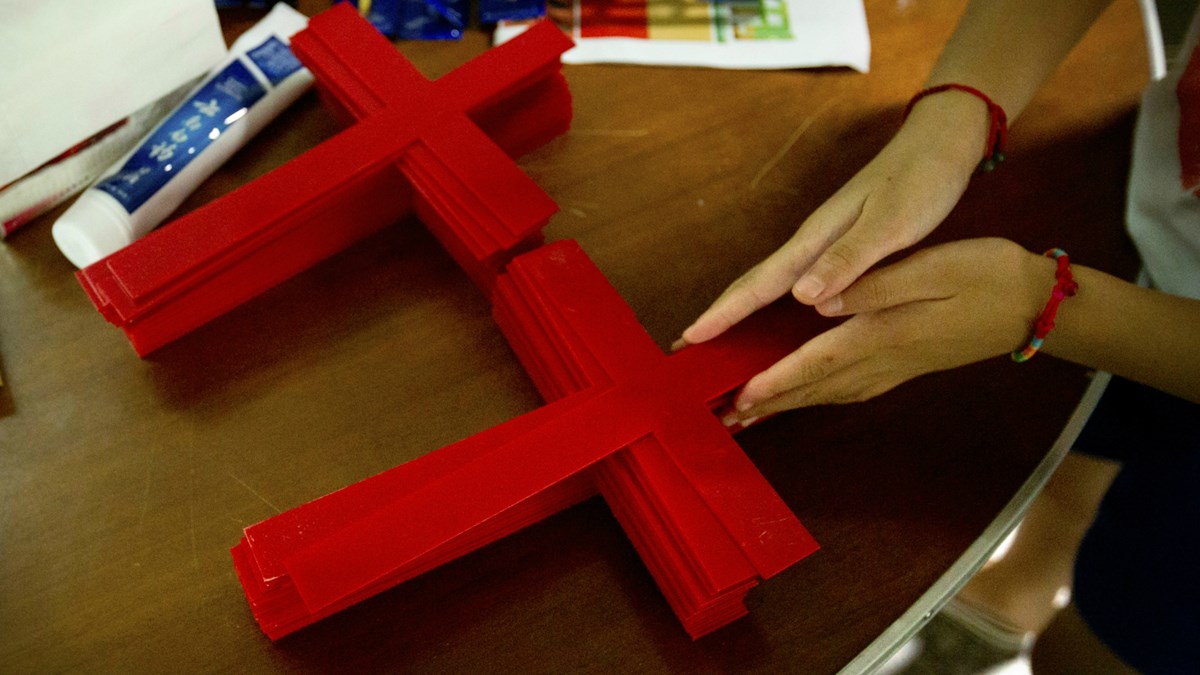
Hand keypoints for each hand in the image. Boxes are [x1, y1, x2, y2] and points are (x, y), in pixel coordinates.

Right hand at [679, 92, 990, 347]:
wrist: (939, 144)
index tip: (691, 336)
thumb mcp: (890, 225)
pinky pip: (790, 282)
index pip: (760, 284)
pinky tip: (769, 316)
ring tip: (713, 337)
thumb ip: (847, 260)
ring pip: (768, 284)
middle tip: (685, 345)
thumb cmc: (920, 182)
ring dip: (739, 310)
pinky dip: (769, 303)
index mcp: (818, 238)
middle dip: (718, 314)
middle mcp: (811, 242)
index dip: (725, 313)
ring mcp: (821, 243)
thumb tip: (799, 297)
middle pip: (752, 284)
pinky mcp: (837, 247)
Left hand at [730, 238, 1052, 416]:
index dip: (774, 381)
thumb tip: (817, 301)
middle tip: (727, 420)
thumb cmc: (987, 277)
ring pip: (830, 393)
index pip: (814, 362)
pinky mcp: (906, 365)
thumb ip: (872, 286)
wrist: (1035, 306)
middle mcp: (883, 358)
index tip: (740, 397)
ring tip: (754, 414)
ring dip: (790, 404)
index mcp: (882, 333)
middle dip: (769, 404)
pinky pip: (850, 389)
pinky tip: (809, 395)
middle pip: (814, 388)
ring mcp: (896, 367)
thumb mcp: (932, 268)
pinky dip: (820, 395)